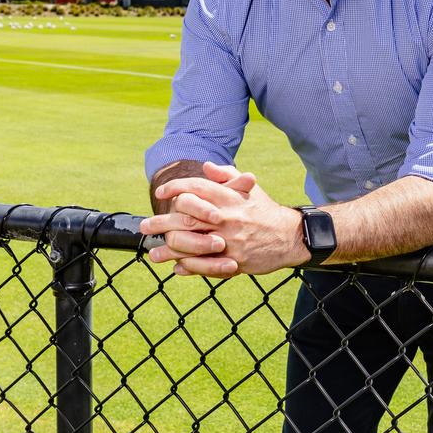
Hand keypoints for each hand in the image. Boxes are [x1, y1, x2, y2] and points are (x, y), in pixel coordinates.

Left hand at [142, 162, 307, 276]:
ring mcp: (229, 241)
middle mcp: (227, 217)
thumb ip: (226, 176)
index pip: (197, 188)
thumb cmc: (264, 210)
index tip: (161, 193)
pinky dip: (188, 267)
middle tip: (144, 225)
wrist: (288, 237)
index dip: (176, 188)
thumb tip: (206, 165)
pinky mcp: (234, 261)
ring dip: (169, 250)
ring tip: (153, 252)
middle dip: (162, 221)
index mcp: (229, 197)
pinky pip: (205, 266)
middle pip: (187, 218)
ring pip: (192, 245)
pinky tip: (176, 267)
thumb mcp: (249, 188)